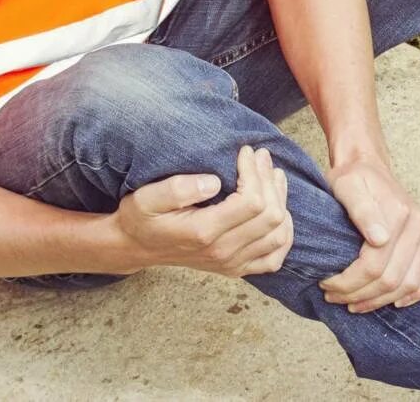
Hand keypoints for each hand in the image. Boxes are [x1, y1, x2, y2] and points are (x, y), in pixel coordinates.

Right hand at [110, 146, 292, 277]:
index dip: (254, 172)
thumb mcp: (146, 198)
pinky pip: (275, 257)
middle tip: (261, 156)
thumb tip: (214, 182)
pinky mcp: (237, 268)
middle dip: (270, 180)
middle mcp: (223, 252)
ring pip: (278, 234)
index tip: (245, 151)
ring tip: (273, 175)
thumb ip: (177, 189)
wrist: (137, 247)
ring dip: (281, 201)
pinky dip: (283, 234)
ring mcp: (232, 264)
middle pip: (270, 215)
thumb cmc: (141, 218)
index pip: (252, 202)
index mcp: (204, 232)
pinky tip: (279, 212)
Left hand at [322, 155, 419, 311]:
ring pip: (410, 284)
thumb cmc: (353, 178)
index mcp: (398, 213)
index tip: (326, 284)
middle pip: (391, 279)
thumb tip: (380, 239)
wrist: (369, 165)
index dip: (348, 282)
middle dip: (359, 295)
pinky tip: (396, 301)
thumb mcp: (346, 186)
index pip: (374, 264)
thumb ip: (361, 210)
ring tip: (355, 303)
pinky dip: (419, 293)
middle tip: (334, 296)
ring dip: (381, 300)